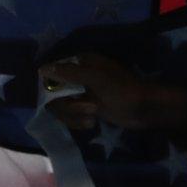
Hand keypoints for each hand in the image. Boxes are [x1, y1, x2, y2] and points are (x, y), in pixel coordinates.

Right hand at [41, 52, 183, 133]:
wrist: (144, 109)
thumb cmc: (122, 90)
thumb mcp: (95, 78)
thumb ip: (69, 73)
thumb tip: (42, 69)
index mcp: (80, 63)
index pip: (52, 71)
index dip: (49, 86)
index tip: (52, 98)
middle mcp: (78, 76)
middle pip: (54, 94)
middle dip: (67, 106)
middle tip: (87, 109)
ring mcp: (82, 93)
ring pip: (62, 107)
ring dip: (74, 115)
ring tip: (92, 117)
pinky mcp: (87, 108)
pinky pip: (71, 116)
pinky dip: (79, 121)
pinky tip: (93, 123)